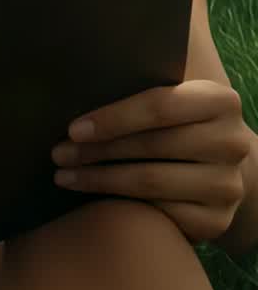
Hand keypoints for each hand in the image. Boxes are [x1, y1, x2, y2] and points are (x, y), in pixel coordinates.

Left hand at [51, 80, 251, 243]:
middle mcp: (232, 142)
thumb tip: (84, 68)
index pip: (158, 106)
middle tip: (58, 153)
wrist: (225, 168)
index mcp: (219, 101)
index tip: (73, 128)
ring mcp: (227, 185)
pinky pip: (160, 215)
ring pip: (150, 183)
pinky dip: (122, 207)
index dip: (112, 118)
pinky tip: (95, 201)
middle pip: (151, 145)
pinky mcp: (217, 221)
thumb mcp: (177, 97)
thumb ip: (144, 82)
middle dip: (97, 150)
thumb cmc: (182, 124)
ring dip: (99, 180)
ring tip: (64, 176)